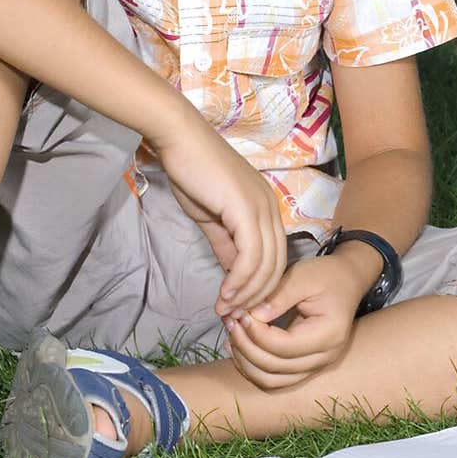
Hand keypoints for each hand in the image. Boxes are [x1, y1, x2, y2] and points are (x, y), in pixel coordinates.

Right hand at [154, 106, 287, 314]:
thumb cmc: (192, 172)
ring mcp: (262, 208)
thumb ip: (225, 245)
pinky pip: (251, 255)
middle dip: (257, 295)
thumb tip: (231, 275)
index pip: (274, 257)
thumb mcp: (212, 217)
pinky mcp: (246, 209)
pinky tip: (226, 293)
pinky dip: (240, 279)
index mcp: (266, 209)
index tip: (239, 305)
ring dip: (247, 293)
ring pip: (266, 264)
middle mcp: (271, 208)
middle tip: (235, 316)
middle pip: (276, 265)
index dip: (259, 285)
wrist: (180, 141)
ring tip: (227, 310)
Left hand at [222, 254, 367, 389]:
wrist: (346, 282)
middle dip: (246, 347)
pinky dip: (252, 367)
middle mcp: (325, 357)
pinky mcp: (304, 366)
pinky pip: (273, 378)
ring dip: (246, 361)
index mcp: (329, 334)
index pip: (284, 347)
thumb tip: (252, 316)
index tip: (240, 313)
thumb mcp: (304, 275)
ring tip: (232, 333)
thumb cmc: (326, 275)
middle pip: (276, 368)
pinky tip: (239, 346)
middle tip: (231, 321)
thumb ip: (279, 296)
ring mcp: (315, 366)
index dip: (256, 334)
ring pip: (271, 380)